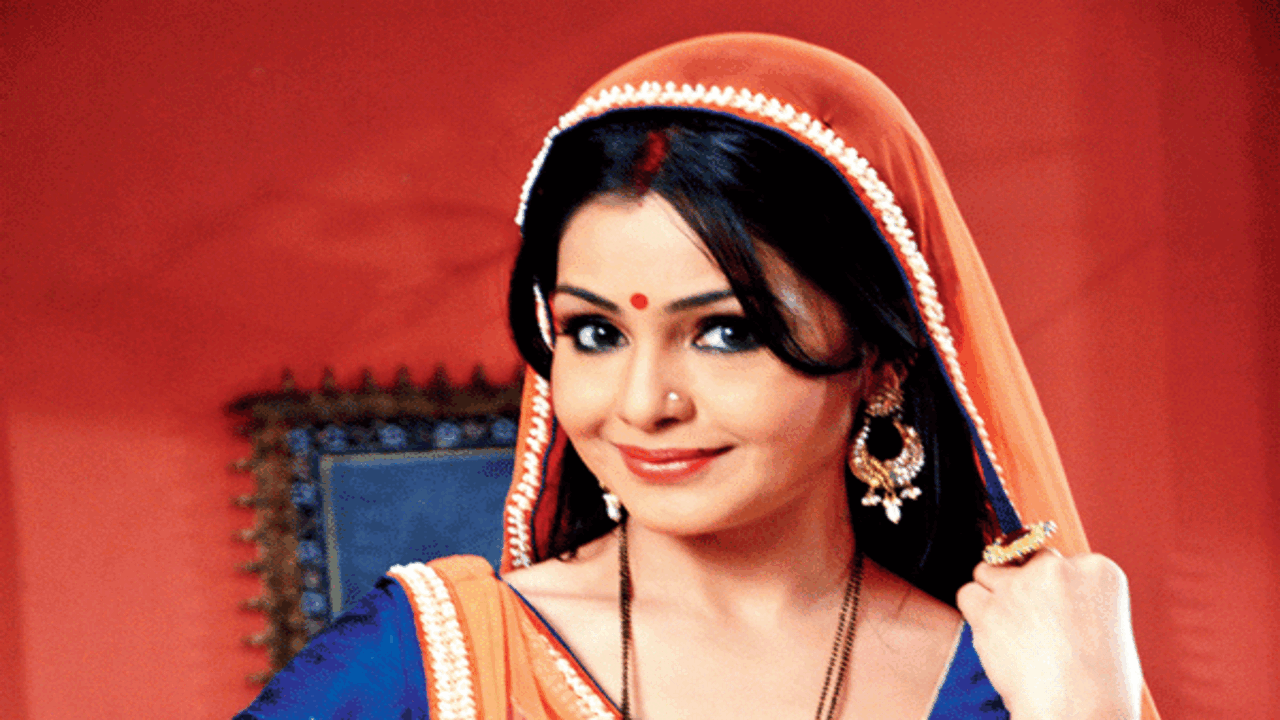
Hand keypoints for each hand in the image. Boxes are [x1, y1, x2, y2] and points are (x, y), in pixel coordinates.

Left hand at [956, 550, 1142, 719]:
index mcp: (1098, 570)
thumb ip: (1077, 599)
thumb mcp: (1107, 627)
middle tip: (1031, 623)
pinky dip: (974, 613)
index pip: (1060, 561)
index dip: (1053, 590)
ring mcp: (1020, 585)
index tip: (1058, 617)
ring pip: (989, 570)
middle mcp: (1058, 568)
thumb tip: (1043, 593)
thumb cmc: (1100, 687)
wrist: (1079, 714)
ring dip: (994, 595)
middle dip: (1023, 585)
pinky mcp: (989, 607)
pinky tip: (993, 637)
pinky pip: (968, 594)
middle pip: (1024, 557)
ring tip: (1011, 631)